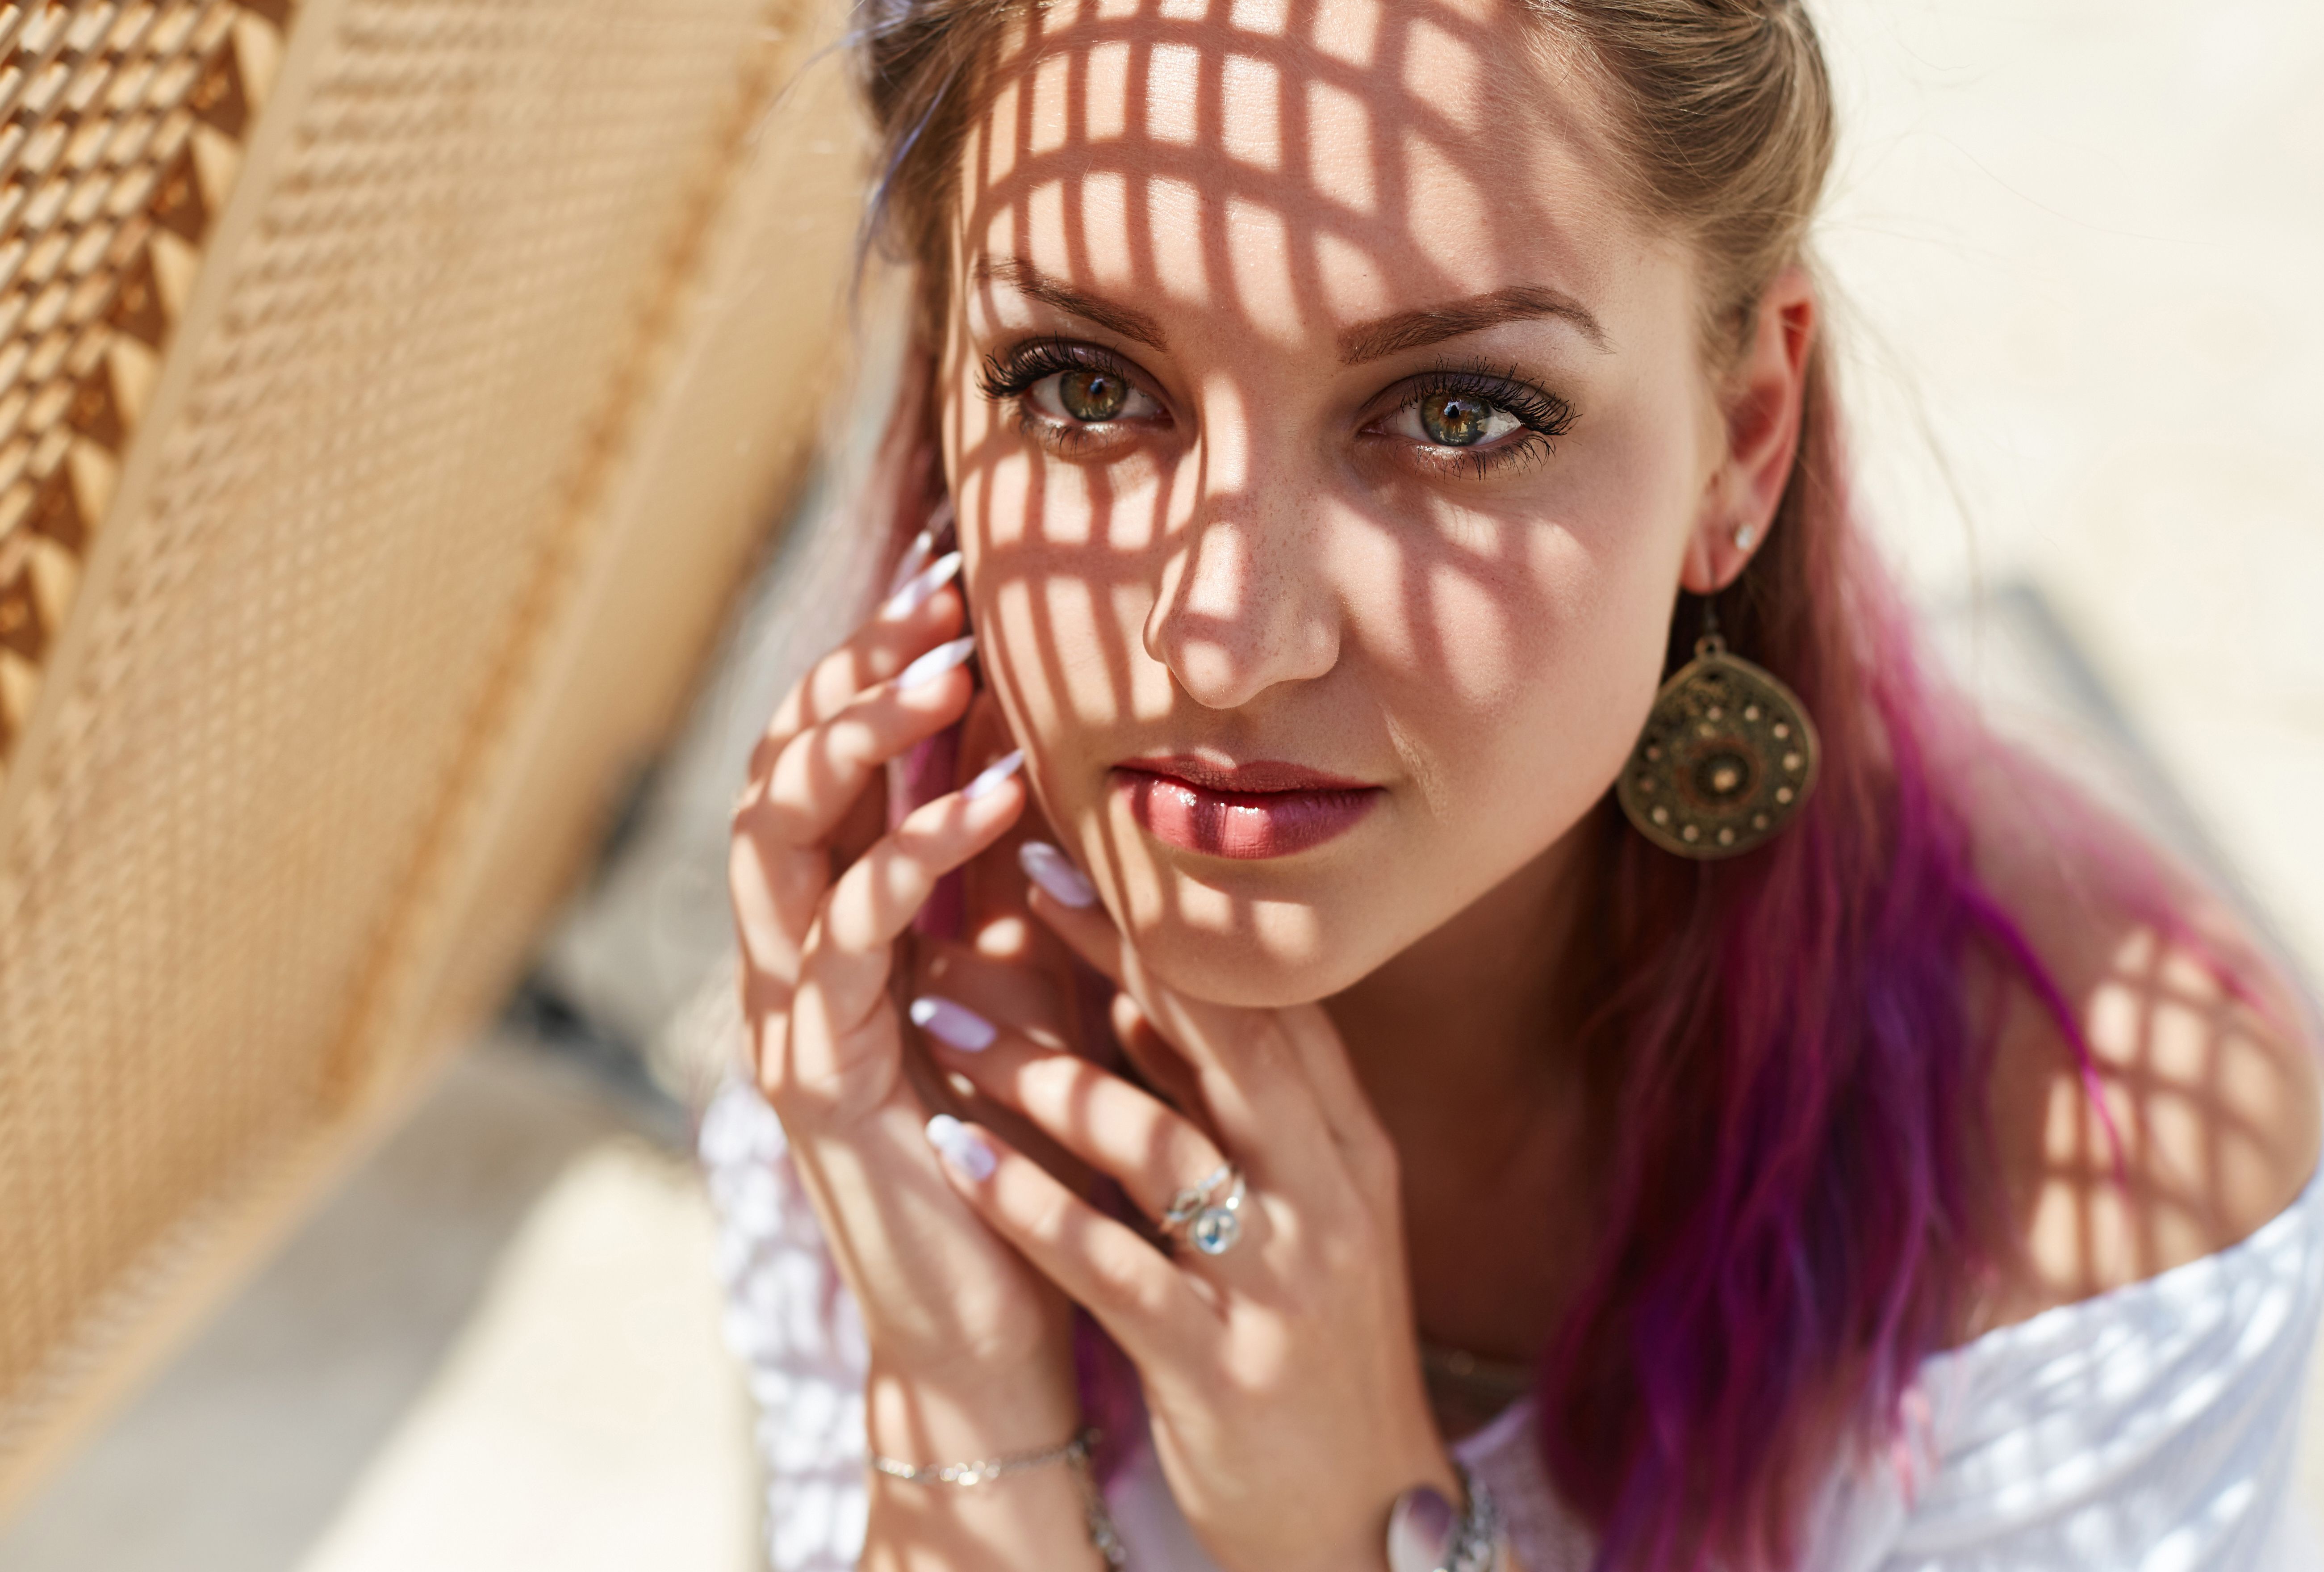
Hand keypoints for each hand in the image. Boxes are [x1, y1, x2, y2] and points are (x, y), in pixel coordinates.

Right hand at [727, 530, 1075, 1398]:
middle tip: (936, 600)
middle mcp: (788, 957)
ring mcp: (790, 1016)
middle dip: (850, 675)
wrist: (991, 1317)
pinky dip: (909, 858)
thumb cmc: (1014, 1138)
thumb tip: (1036, 741)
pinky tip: (988, 801)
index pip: (828, 759)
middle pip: (778, 774)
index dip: (876, 659)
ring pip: (779, 841)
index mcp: (829, 925)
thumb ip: (1001, 876)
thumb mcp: (1016, 975)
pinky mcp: (822, 1081)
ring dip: (858, 743)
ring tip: (945, 671)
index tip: (954, 574)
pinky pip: (846, 945)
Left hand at [913, 845, 1456, 1571]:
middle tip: (1008, 879)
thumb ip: (1245, 1110)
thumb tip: (1147, 989)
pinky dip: (1027, 1200)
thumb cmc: (1313, 1351)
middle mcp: (1326, 1197)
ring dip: (1039, 1069)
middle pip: (1217, 1040)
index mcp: (1347, 1149)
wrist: (1359, 1534)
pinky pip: (1111, 1263)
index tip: (1077, 848)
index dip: (1167, 923)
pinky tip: (950, 1151)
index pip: (1260, 1003)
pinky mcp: (1219, 1366)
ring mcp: (1277, 1282)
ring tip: (937, 1010)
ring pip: (1154, 1142)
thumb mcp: (1308, 1215)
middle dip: (1111, 952)